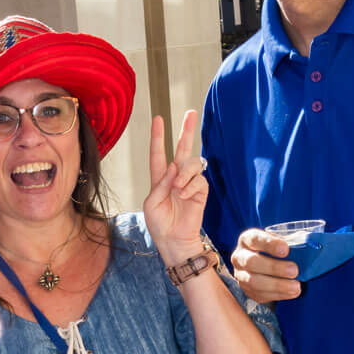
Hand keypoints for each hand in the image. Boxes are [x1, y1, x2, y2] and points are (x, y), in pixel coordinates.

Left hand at [143, 111, 208, 258]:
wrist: (174, 240)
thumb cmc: (159, 224)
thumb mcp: (152, 203)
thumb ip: (160, 183)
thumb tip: (174, 166)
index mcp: (160, 179)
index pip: (158, 154)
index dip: (158, 137)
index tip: (158, 119)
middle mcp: (176, 177)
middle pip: (183, 148)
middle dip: (187, 130)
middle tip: (191, 112)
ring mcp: (189, 183)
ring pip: (192, 163)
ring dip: (184, 173)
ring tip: (178, 188)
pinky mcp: (201, 191)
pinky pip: (199, 179)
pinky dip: (190, 186)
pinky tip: (184, 196)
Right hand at [231, 228, 302, 302]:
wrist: (265, 266)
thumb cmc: (275, 251)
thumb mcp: (279, 242)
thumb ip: (289, 242)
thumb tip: (308, 245)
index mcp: (247, 240)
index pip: (254, 239)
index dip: (269, 244)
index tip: (286, 249)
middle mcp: (239, 257)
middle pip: (251, 262)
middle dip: (274, 267)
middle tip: (294, 270)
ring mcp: (241, 276)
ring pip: (254, 282)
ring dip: (277, 285)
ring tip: (296, 286)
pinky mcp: (247, 291)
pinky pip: (260, 295)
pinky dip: (278, 294)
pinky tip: (293, 292)